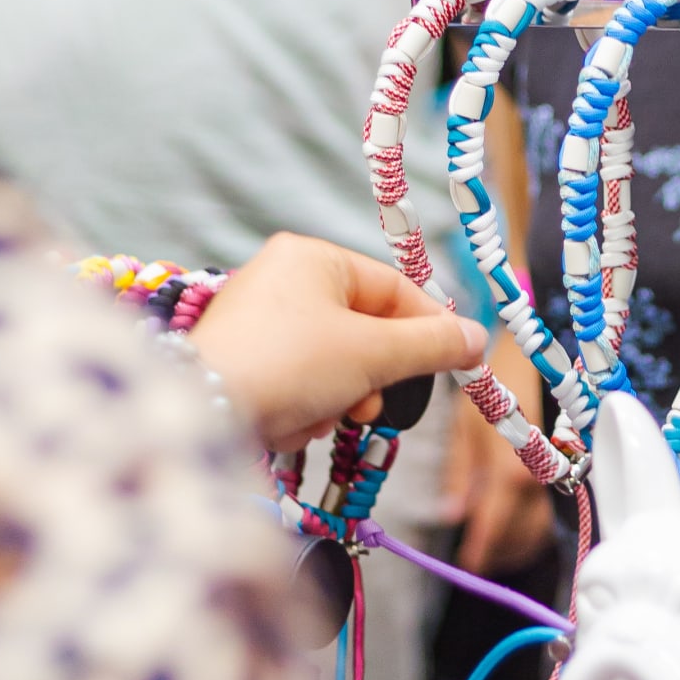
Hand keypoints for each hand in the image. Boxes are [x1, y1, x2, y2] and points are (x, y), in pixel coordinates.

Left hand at [191, 234, 483, 452]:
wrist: (202, 413)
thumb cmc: (290, 366)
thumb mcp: (373, 355)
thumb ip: (431, 345)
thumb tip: (477, 339)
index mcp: (312, 257)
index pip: (392, 287)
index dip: (429, 327)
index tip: (456, 362)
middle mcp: (281, 279)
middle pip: (363, 329)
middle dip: (370, 376)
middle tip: (370, 404)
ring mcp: (258, 320)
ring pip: (332, 362)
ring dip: (337, 397)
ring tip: (322, 414)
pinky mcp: (242, 359)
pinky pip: (297, 380)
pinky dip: (303, 405)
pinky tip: (289, 422)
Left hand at [441, 326, 555, 574]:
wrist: (534, 354)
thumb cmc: (493, 382)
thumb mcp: (463, 425)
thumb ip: (458, 475)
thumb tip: (452, 515)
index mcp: (508, 469)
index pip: (494, 525)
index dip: (480, 548)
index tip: (467, 564)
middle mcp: (535, 478)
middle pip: (519, 535)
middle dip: (497, 551)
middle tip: (476, 560)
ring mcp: (551, 474)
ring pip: (537, 528)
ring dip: (515, 544)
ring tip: (492, 549)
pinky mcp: (558, 468)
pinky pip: (547, 509)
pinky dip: (530, 527)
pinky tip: (513, 528)